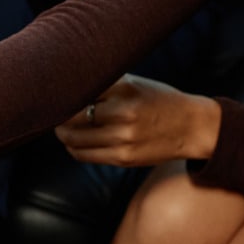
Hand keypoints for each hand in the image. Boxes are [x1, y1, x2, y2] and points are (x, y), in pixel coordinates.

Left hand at [54, 75, 221, 166]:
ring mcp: (123, 138)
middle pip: (72, 117)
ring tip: (60, 127)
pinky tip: (73, 141)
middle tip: (52, 111)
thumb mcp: (135, 85)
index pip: (80, 91)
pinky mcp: (123, 158)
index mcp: (126, 88)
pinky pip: (84, 155)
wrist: (193, 127)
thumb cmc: (158, 101)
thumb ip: (104, 85)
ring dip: (62, 133)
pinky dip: (73, 148)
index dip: (62, 94)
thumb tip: (66, 86)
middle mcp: (124, 113)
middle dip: (58, 116)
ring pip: (74, 139)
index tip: (51, 93)